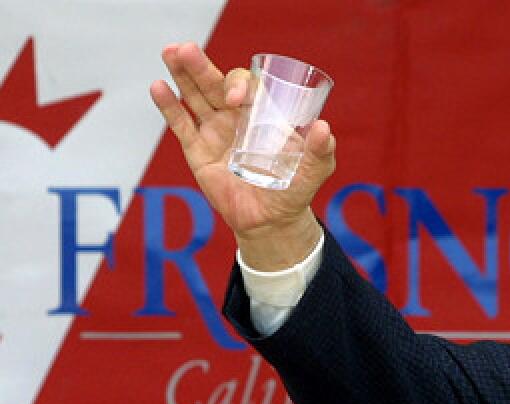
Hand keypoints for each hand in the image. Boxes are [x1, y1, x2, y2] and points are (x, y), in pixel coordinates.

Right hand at [149, 42, 330, 268]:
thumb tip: (323, 128)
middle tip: (186, 49)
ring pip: (195, 96)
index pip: (248, 87)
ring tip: (169, 51)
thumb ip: (320, 150)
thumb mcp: (315, 169)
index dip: (241, 86)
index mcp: (263, 113)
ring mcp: (214, 131)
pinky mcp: (197, 150)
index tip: (238, 100)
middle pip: (216, 84)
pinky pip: (181, 124)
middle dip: (201, 66)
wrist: (272, 220)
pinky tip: (158, 87)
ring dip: (182, 74)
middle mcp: (236, 116)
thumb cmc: (295, 189)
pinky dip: (168, 106)